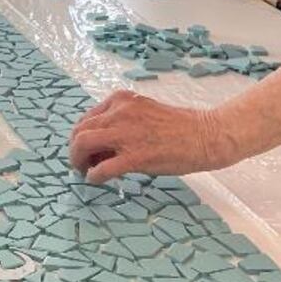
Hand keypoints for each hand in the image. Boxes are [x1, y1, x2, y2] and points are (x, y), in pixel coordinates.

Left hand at [68, 90, 239, 183]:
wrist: (205, 135)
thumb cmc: (179, 126)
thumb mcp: (143, 113)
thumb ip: (121, 121)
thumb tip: (100, 143)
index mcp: (121, 100)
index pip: (87, 118)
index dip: (81, 136)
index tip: (86, 149)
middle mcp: (119, 112)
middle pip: (80, 131)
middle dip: (75, 149)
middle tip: (80, 164)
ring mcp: (126, 134)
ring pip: (83, 145)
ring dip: (78, 161)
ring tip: (85, 172)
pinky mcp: (135, 156)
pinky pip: (102, 169)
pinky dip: (94, 176)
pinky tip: (97, 181)